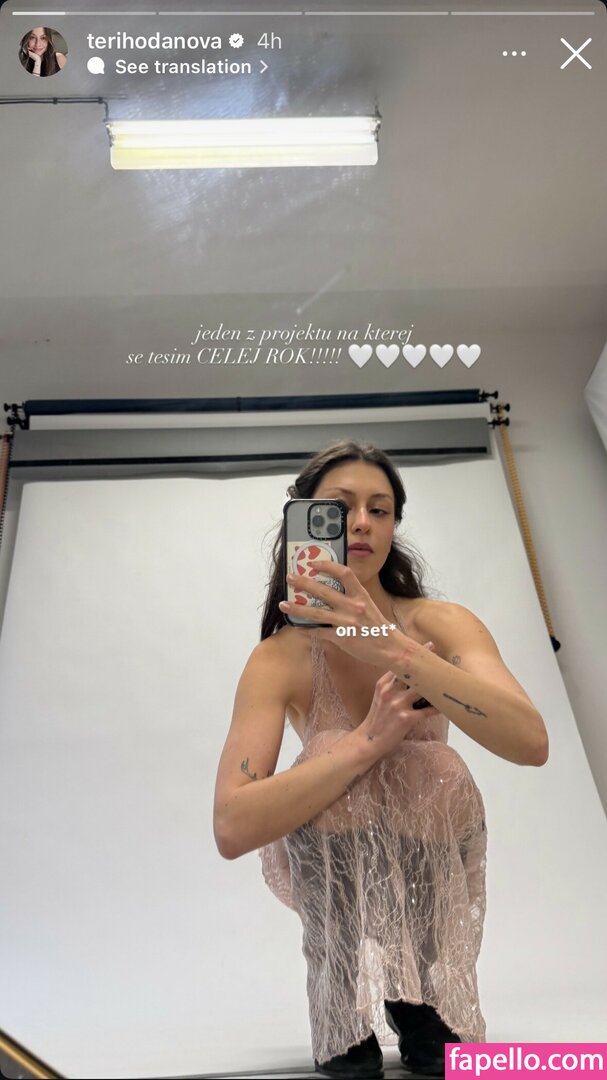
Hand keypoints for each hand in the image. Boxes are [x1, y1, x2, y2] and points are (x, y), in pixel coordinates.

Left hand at [279, 559, 413, 667]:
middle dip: (303, 583)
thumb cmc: (378, 627)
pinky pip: (319, 632)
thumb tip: (332, 591)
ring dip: (297, 608)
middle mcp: (353, 606)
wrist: (391, 648)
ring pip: (316, 612)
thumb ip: (353, 598)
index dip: (327, 566)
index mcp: (361, 595)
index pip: (344, 573)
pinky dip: (307, 630)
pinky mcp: (342, 638)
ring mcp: (346, 622)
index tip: (313, 563)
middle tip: (290, 578)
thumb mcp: (369, 606)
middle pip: (323, 590)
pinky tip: (297, 628)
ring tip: (283, 605)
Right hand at [357, 666, 439, 757]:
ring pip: (421, 690)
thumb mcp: (379, 696)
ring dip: (434, 687)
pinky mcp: (406, 718)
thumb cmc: (377, 718)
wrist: (369, 740)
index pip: (399, 666)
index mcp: (383, 684)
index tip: (428, 646)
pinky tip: (445, 706)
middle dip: (426, 665)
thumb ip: (391, 685)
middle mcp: (390, 691)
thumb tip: (410, 675)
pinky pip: (427, 710)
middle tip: (440, 660)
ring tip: (447, 682)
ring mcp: (398, 704)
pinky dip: (437, 708)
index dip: (414, 657)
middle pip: (412, 673)